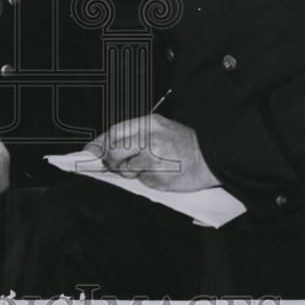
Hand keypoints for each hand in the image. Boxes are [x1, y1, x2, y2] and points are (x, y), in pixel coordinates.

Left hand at [85, 114, 219, 191]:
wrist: (214, 158)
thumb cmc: (188, 145)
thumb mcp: (163, 129)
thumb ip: (139, 134)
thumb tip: (111, 145)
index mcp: (151, 123)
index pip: (116, 131)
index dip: (100, 142)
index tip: (90, 150)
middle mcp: (151, 138)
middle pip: (115, 149)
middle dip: (110, 159)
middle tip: (113, 164)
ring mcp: (154, 158)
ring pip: (126, 167)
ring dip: (129, 171)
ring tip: (146, 167)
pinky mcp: (160, 176)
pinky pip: (142, 180)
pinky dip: (147, 179)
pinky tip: (161, 174)